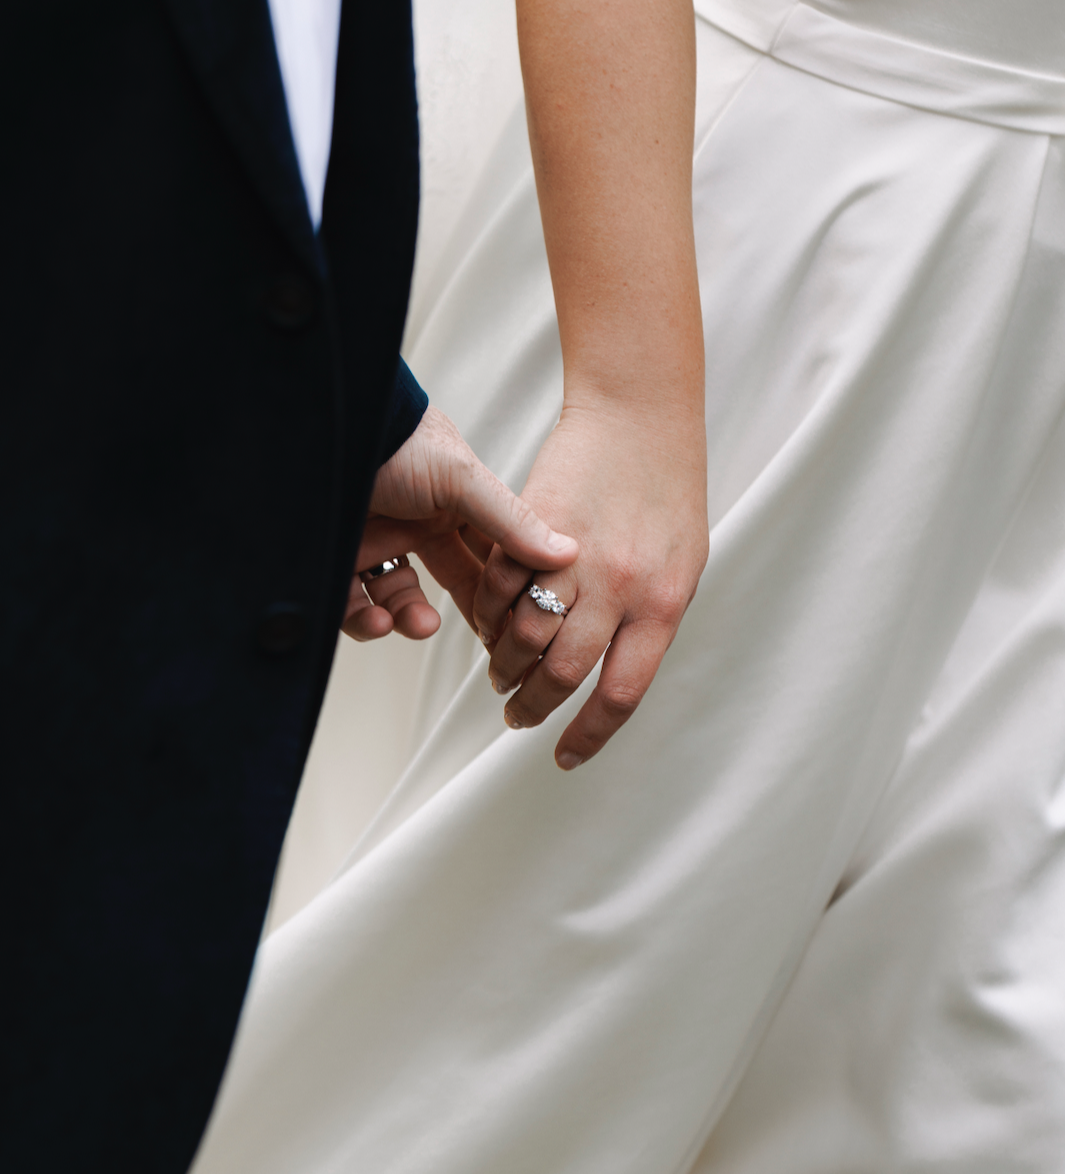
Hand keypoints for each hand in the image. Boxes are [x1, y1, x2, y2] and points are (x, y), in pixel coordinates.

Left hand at [342, 406, 578, 641]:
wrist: (324, 431)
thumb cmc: (396, 441)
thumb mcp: (462, 479)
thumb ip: (513, 521)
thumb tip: (569, 554)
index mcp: (454, 504)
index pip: (490, 557)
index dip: (505, 592)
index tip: (516, 626)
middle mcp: (418, 524)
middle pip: (450, 584)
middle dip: (463, 614)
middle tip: (477, 639)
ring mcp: (379, 543)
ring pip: (400, 600)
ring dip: (408, 619)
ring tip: (412, 624)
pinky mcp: (339, 560)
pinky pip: (355, 606)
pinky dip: (366, 620)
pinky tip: (377, 620)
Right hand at [473, 399, 707, 767]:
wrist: (641, 416)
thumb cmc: (669, 491)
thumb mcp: (683, 564)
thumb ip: (652, 619)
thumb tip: (620, 670)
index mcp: (662, 605)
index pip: (621, 695)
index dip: (588, 736)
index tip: (565, 756)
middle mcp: (620, 588)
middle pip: (562, 675)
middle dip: (534, 708)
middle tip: (518, 719)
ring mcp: (574, 557)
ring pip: (524, 637)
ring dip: (505, 668)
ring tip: (501, 677)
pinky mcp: (535, 527)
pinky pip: (500, 590)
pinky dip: (489, 618)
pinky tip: (491, 628)